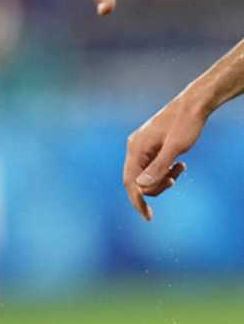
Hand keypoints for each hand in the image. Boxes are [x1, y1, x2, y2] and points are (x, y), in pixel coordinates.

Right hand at [122, 93, 204, 220]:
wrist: (193, 105)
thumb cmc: (185, 124)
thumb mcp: (175, 148)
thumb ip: (157, 168)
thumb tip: (140, 188)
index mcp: (136, 148)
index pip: (131, 182)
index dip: (137, 201)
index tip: (148, 217)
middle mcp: (134, 147)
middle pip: (137, 180)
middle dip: (156, 186)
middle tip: (175, 180)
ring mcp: (141, 146)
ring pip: (146, 174)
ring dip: (163, 178)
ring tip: (180, 168)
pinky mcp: (150, 145)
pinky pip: (152, 166)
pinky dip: (165, 170)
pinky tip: (180, 164)